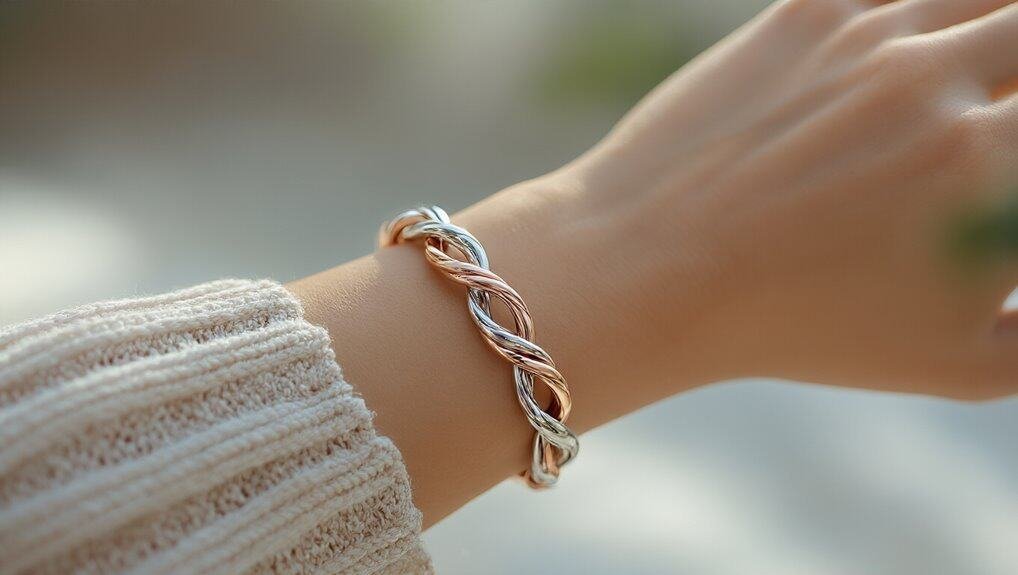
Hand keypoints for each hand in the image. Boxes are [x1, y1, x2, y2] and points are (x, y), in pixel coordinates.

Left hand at [291, 0, 1017, 524]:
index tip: (1009, 161)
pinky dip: (914, 9)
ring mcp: (867, 36)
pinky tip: (898, 50)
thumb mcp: (955, 363)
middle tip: (995, 115)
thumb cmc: (798, 327)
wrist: (651, 271)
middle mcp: (936, 80)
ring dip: (986, 30)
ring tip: (966, 78)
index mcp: (995, 165)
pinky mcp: (806, 13)